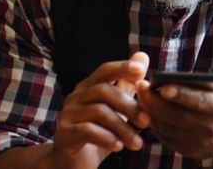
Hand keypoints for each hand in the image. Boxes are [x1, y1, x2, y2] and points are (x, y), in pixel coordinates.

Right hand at [45, 52, 150, 168]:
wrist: (73, 163)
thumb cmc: (98, 133)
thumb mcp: (116, 109)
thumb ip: (127, 85)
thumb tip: (142, 55)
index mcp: (88, 87)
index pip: (104, 70)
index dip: (122, 67)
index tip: (141, 69)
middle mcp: (75, 97)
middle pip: (103, 91)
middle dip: (129, 105)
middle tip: (147, 122)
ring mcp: (68, 114)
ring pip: (99, 112)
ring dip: (123, 128)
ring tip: (138, 144)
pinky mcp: (65, 134)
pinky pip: (87, 130)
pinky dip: (107, 138)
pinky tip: (119, 147)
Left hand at [138, 46, 212, 159]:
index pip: (198, 102)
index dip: (180, 94)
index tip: (162, 86)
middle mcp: (210, 129)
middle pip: (176, 116)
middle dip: (155, 102)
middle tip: (141, 86)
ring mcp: (198, 142)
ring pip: (167, 128)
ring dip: (151, 112)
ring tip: (142, 95)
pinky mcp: (189, 151)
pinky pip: (166, 138)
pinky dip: (155, 124)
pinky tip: (148, 110)